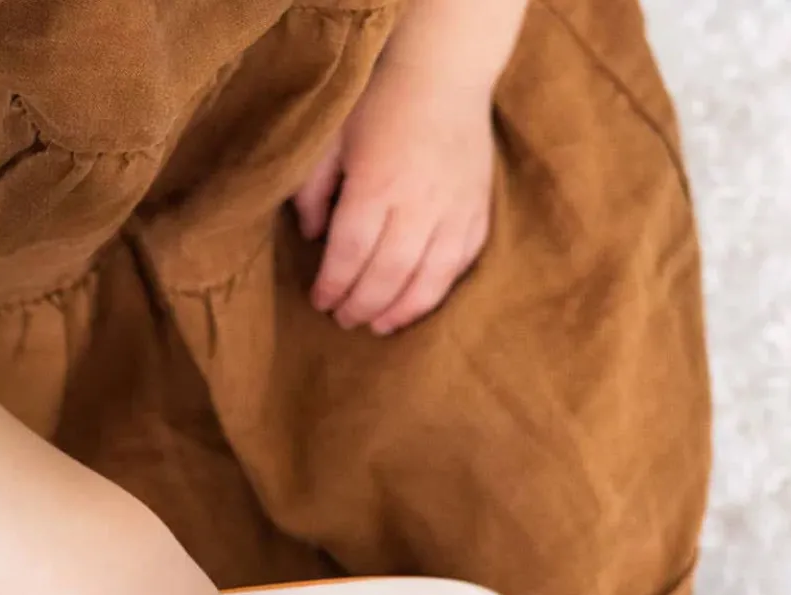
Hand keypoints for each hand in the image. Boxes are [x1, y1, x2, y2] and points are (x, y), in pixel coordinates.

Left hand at [295, 60, 495, 334]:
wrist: (445, 73)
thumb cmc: (379, 106)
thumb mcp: (331, 139)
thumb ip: (314, 190)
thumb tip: (312, 236)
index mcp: (377, 184)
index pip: (351, 252)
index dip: (333, 285)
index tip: (320, 301)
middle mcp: (419, 203)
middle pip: (388, 274)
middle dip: (361, 306)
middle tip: (343, 320)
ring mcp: (454, 210)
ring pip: (428, 279)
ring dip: (399, 311)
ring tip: (377, 326)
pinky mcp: (478, 212)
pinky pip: (459, 265)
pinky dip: (436, 292)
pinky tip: (413, 304)